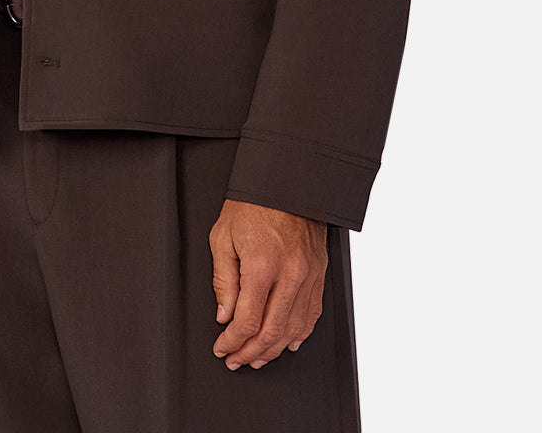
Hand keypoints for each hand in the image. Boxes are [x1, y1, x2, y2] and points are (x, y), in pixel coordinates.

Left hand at [209, 198, 327, 369]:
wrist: (285, 181)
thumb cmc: (253, 204)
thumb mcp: (223, 237)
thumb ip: (223, 281)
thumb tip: (224, 315)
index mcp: (261, 265)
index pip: (246, 321)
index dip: (231, 341)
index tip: (222, 346)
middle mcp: (289, 274)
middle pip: (271, 332)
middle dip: (250, 352)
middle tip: (236, 359)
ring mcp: (308, 275)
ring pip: (294, 328)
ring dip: (274, 349)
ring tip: (258, 357)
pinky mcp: (319, 272)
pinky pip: (313, 313)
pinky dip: (300, 333)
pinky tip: (288, 342)